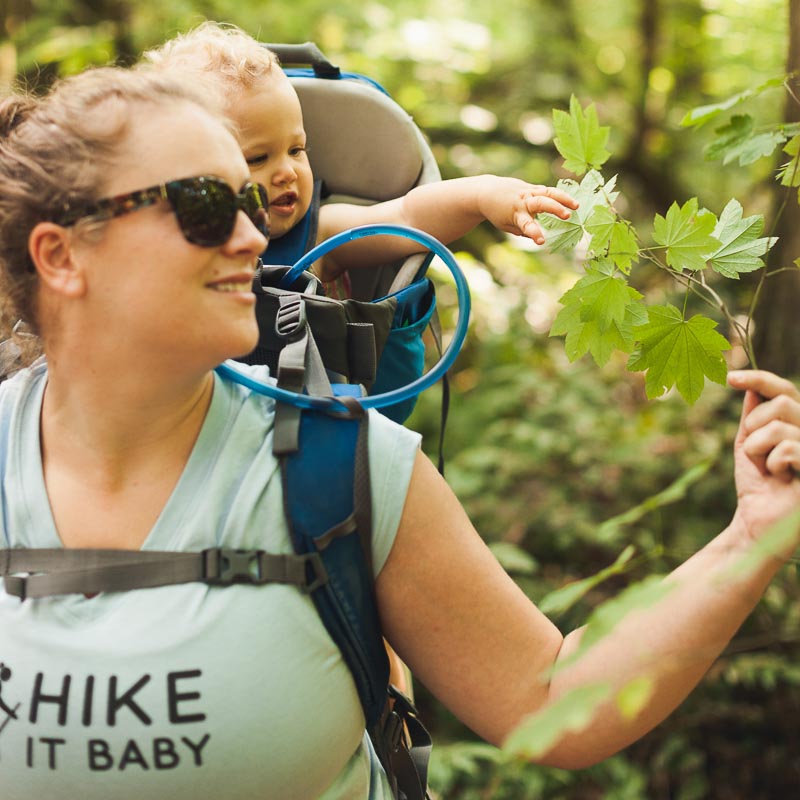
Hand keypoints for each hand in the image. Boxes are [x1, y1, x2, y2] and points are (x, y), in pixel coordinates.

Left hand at [479, 178, 578, 244]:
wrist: (487, 192)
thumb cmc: (497, 212)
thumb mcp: (505, 226)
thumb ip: (521, 230)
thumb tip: (536, 235)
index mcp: (515, 215)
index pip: (527, 225)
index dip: (535, 233)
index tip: (541, 241)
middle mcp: (523, 201)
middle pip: (541, 203)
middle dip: (555, 208)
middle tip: (567, 216)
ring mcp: (528, 192)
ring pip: (548, 192)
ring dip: (564, 198)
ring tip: (576, 206)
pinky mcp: (531, 187)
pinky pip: (547, 190)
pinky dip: (559, 195)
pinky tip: (570, 202)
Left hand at [727, 369, 799, 553]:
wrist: (757, 519)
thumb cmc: (756, 483)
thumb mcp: (747, 444)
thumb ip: (752, 416)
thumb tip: (751, 389)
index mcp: (797, 422)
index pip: (784, 390)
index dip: (759, 379)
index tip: (730, 378)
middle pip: (781, 403)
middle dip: (755, 426)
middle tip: (755, 451)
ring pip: (778, 427)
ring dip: (759, 450)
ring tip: (769, 469)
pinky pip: (787, 449)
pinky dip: (772, 464)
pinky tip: (780, 478)